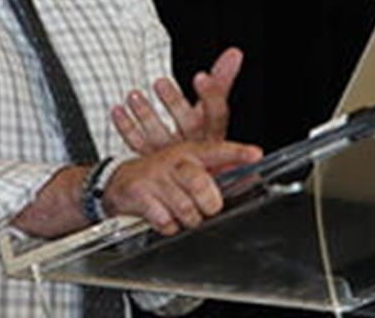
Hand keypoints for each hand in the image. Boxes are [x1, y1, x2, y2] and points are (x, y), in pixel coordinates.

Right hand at [102, 140, 261, 234]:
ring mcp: (156, 176)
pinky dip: (168, 225)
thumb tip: (247, 172)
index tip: (256, 154)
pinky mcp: (140, 192)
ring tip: (182, 212)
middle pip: (201, 184)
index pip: (218, 150)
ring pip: (185, 208)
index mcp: (190, 152)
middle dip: (208, 204)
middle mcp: (174, 160)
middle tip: (206, 207)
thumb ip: (217, 168)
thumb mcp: (188, 165)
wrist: (119, 181)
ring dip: (187, 218)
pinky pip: (165, 220)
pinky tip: (164, 215)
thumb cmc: (161, 174)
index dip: (237, 152)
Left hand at [111, 47, 242, 154]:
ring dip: (146, 115)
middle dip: (174, 102)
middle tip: (160, 81)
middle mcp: (195, 146)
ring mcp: (173, 158)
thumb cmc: (202, 131)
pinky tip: (118, 111)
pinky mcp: (154, 164)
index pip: (217, 114)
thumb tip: (235, 52)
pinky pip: (138, 147)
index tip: (201, 75)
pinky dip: (127, 128)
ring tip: (133, 95)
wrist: (190, 174)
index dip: (210, 95)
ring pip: (160, 138)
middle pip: (188, 126)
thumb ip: (223, 79)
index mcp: (214, 133)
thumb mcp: (213, 106)